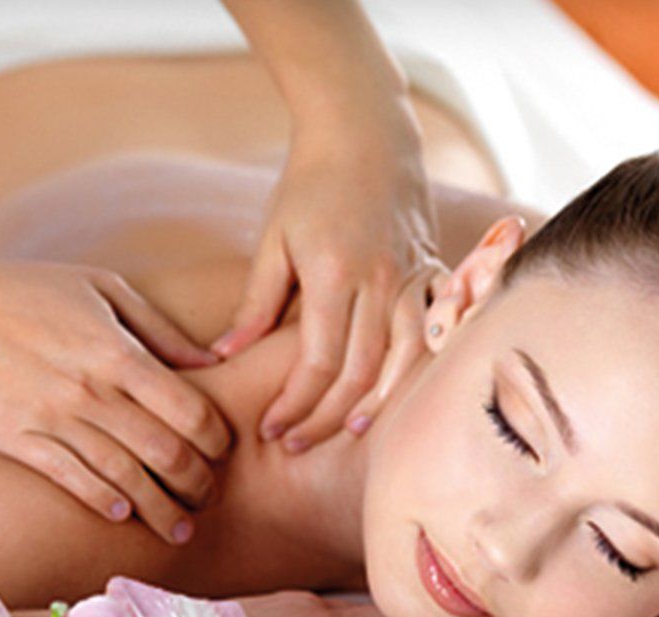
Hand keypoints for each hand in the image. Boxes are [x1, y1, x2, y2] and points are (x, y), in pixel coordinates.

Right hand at [0, 256, 231, 544]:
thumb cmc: (22, 291)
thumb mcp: (100, 288)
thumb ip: (159, 329)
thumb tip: (212, 362)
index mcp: (120, 351)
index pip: (192, 410)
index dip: (217, 440)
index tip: (222, 454)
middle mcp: (93, 389)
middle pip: (167, 452)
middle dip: (198, 484)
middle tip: (208, 500)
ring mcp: (54, 416)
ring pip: (125, 477)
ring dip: (160, 509)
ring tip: (178, 529)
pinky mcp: (17, 439)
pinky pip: (72, 480)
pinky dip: (103, 502)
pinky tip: (121, 514)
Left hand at [210, 121, 446, 451]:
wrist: (366, 131)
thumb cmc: (310, 185)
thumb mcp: (273, 240)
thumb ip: (255, 303)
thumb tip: (225, 356)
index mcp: (335, 274)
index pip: (318, 363)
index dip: (294, 405)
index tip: (270, 429)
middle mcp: (381, 281)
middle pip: (361, 373)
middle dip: (327, 417)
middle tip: (297, 443)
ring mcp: (413, 276)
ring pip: (404, 361)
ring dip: (377, 404)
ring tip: (350, 433)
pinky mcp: (432, 272)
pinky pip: (433, 335)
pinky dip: (416, 370)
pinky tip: (397, 394)